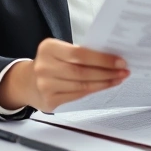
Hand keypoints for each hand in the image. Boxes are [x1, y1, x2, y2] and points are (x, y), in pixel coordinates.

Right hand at [0, 38, 128, 111]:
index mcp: (48, 48)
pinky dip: (94, 90)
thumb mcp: (59, 51)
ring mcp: (45, 86)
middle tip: (124, 71)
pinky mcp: (49, 101)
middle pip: (82, 71)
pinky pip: (78, 95)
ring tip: (118, 78)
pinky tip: (105, 86)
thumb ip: (79, 53)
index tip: (120, 61)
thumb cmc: (50, 63)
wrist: (26, 82)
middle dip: (107, 72)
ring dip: (104, 83)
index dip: (102, 59)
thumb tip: (110, 57)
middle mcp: (44, 67)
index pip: (79, 53)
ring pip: (82, 86)